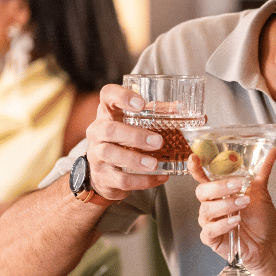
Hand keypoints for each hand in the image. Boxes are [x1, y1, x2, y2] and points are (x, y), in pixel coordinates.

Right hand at [83, 83, 169, 200]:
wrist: (102, 172)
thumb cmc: (123, 140)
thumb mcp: (134, 123)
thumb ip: (154, 114)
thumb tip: (179, 107)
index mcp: (108, 113)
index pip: (107, 95)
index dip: (122, 96)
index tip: (141, 104)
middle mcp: (98, 132)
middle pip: (109, 130)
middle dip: (134, 136)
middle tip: (158, 141)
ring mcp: (96, 155)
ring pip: (110, 154)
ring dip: (134, 159)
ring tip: (154, 163)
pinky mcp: (102, 176)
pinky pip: (120, 179)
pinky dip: (142, 180)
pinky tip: (160, 178)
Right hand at [189, 148, 275, 275]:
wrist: (267, 244)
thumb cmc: (262, 219)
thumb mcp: (262, 191)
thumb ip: (262, 171)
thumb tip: (273, 151)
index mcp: (220, 191)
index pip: (202, 177)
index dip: (196, 168)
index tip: (194, 158)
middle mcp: (212, 204)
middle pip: (202, 191)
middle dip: (219, 187)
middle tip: (237, 187)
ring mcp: (210, 221)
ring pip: (206, 209)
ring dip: (226, 205)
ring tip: (244, 205)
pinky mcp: (210, 237)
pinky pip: (209, 229)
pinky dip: (223, 224)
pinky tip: (235, 222)